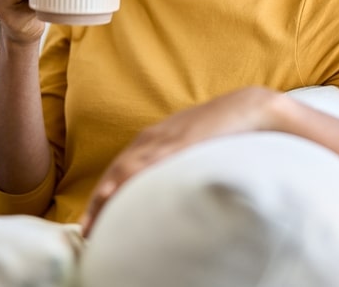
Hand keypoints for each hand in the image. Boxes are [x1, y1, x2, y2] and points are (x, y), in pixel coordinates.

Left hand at [79, 86, 282, 235]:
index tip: (92, 222)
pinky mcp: (182, 142)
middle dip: (99, 202)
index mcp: (155, 139)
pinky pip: (151, 162)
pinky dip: (132, 179)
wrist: (251, 107)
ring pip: (127, 168)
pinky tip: (119, 194)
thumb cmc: (226, 131)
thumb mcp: (194, 148)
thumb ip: (179, 165)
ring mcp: (167, 139)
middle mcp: (154, 138)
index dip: (104, 195)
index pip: (120, 169)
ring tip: (93, 223)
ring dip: (108, 195)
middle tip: (87, 231)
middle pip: (117, 171)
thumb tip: (174, 196)